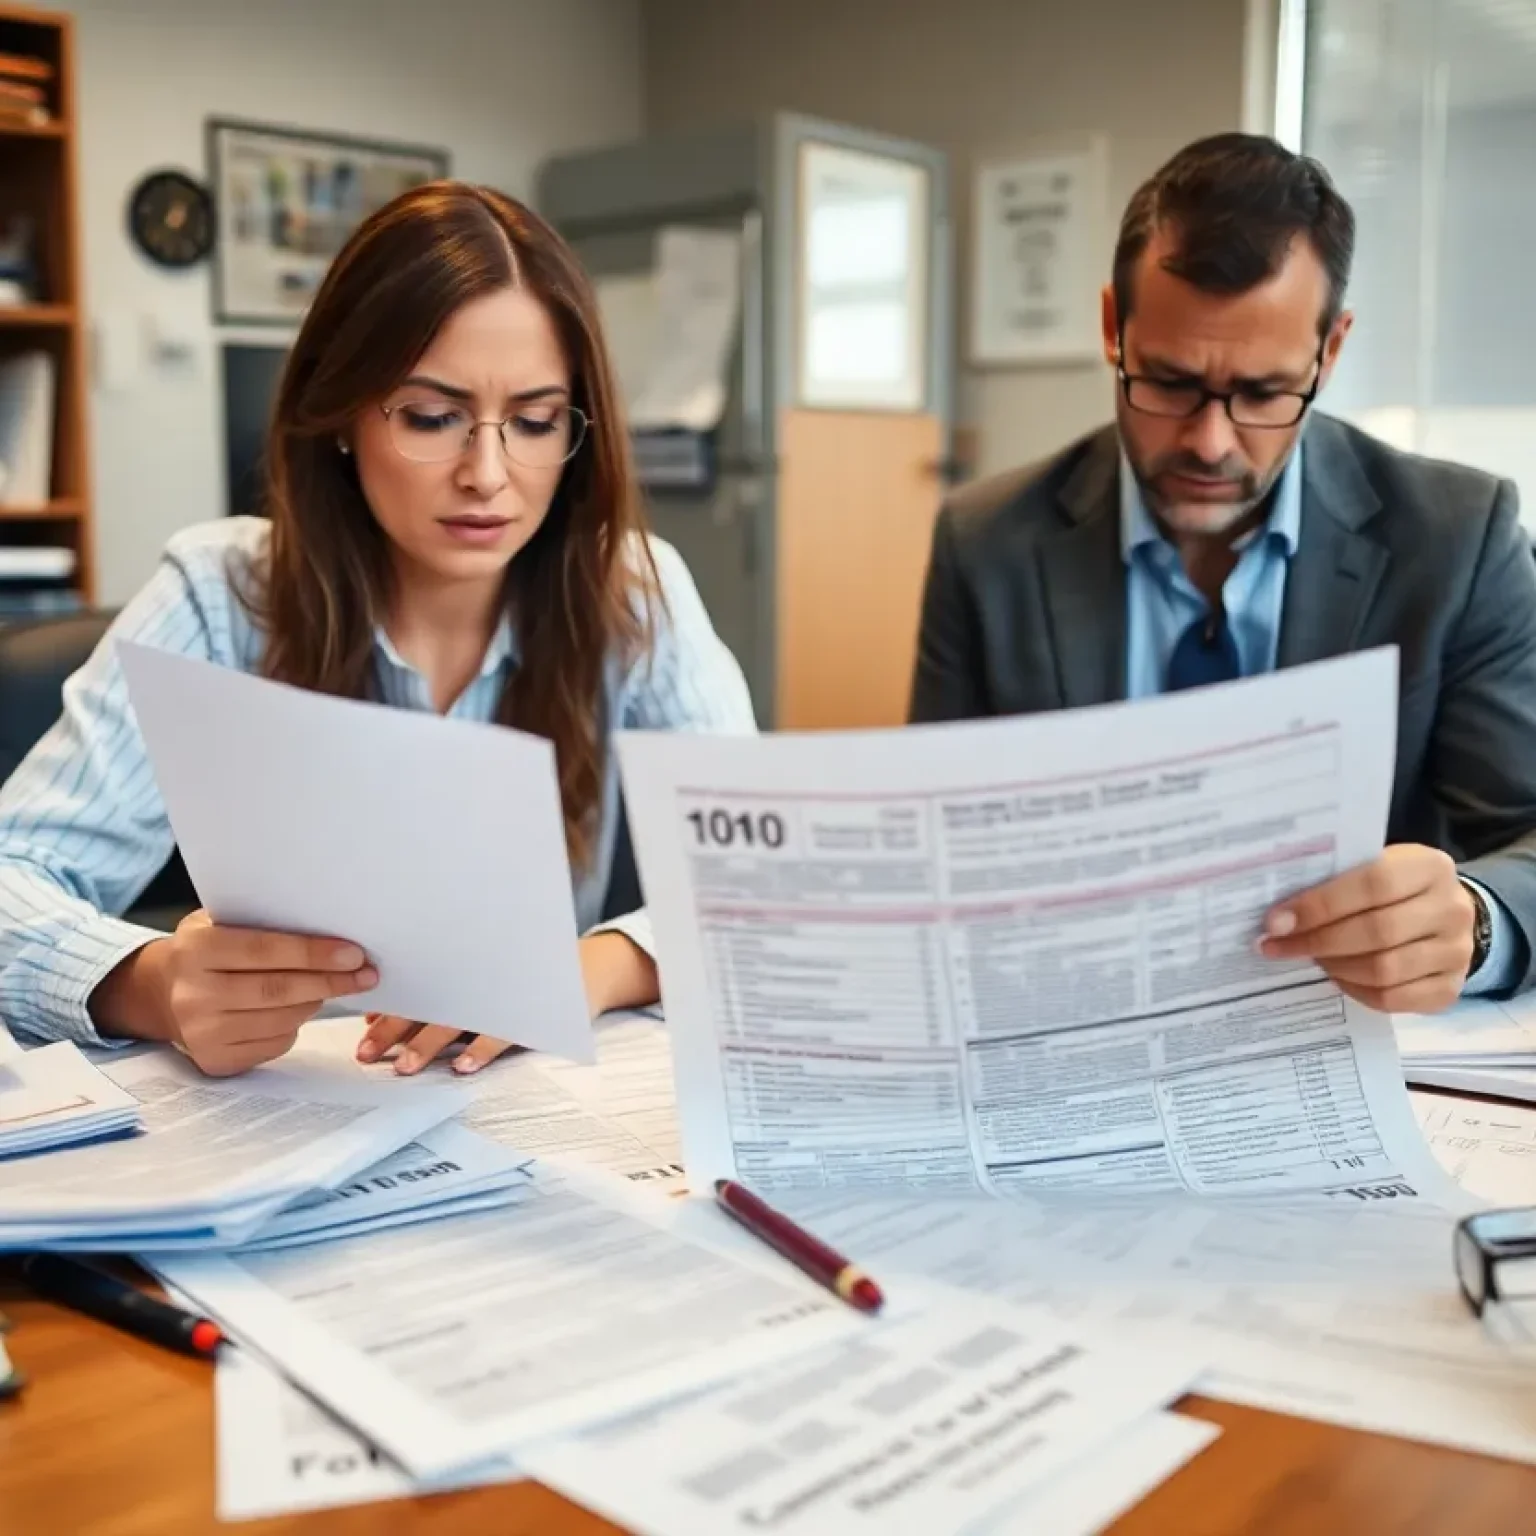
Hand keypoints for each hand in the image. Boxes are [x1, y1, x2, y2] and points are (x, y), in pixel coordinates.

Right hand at [94, 909, 377, 1075]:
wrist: (161, 993)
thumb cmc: (206, 949)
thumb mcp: (219, 922)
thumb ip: (262, 921)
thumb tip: (328, 919)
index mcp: (195, 950)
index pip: (265, 950)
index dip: (314, 952)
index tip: (354, 953)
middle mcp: (193, 995)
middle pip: (279, 990)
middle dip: (330, 981)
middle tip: (366, 973)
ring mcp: (202, 1034)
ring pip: (283, 1019)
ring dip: (317, 1002)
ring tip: (336, 986)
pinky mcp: (215, 1061)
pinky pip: (276, 1044)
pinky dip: (296, 1025)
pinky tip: (299, 1008)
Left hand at [357, 931, 660, 1076]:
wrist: (591, 968)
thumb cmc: (521, 973)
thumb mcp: (478, 976)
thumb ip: (432, 991)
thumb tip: (375, 1019)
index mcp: (466, 966)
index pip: (420, 985)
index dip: (390, 1009)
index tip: (364, 1033)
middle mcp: (482, 977)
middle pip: (431, 1002)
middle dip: (396, 1030)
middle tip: (367, 1054)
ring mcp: (507, 993)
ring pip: (458, 1019)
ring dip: (428, 1043)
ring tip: (404, 1066)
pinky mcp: (533, 1011)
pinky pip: (502, 1033)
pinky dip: (480, 1050)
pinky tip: (462, 1067)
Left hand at [1258, 844, 1475, 1013]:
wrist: (1443, 917)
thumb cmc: (1392, 889)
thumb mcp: (1374, 867)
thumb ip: (1337, 880)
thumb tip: (1279, 911)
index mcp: (1430, 867)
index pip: (1373, 883)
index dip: (1320, 904)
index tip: (1276, 921)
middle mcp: (1451, 909)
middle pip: (1377, 931)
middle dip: (1318, 941)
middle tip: (1277, 945)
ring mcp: (1456, 953)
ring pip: (1384, 970)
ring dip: (1335, 966)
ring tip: (1310, 958)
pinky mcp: (1449, 990)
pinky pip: (1392, 999)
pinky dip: (1355, 990)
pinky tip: (1336, 977)